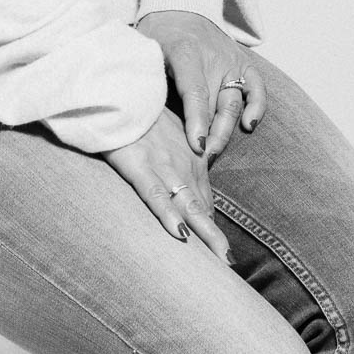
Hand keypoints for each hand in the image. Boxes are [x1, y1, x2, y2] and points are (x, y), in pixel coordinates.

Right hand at [101, 105, 230, 261]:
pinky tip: (179, 233)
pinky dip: (167, 214)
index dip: (211, 226)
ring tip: (221, 258)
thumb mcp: (168, 132)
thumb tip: (189, 188)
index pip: (204, 200)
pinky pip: (154, 194)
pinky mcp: (138, 165)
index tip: (222, 254)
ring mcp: (161, 166)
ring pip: (186, 204)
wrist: (122, 89)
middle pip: (202, 207)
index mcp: (189, 158)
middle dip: (215, 237)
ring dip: (204, 232)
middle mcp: (181, 163)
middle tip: (231, 264)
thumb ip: (181, 156)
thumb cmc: (142, 110)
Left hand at [135, 10, 265, 161]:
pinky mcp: (243, 62)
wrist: (180, 8)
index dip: (197, 121)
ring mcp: (231, 60)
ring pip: (235, 101)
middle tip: (203, 158)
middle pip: (217, 102)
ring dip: (227, 129)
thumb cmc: (157, 34)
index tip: (196, 145)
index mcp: (186, 52)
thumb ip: (144, 77)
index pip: (196, 92)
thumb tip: (133, 112)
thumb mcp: (144, 51)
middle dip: (212, 134)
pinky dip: (257, 107)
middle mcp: (214, 57)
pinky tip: (248, 126)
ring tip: (214, 151)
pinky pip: (256, 87)